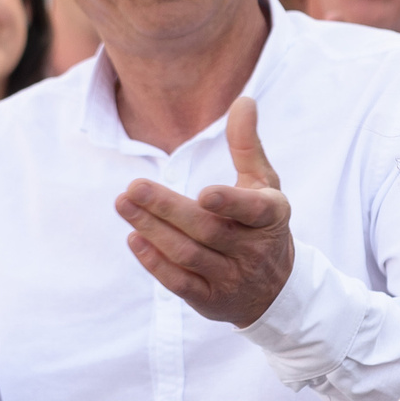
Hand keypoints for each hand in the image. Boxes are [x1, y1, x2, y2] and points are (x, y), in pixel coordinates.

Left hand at [114, 96, 294, 326]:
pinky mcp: (210, 300)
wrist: (276, 288)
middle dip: (167, 209)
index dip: (230, 203)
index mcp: (271, 217)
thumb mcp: (263, 183)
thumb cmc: (262, 223)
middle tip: (133, 188)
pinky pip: (180, 283)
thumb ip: (248, 144)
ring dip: (153, 231)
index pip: (253, 211)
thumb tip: (244, 100)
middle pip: (206, 230)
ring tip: (123, 205)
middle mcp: (253, 250)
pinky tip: (134, 239)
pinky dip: (155, 263)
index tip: (203, 194)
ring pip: (188, 255)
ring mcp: (232, 278)